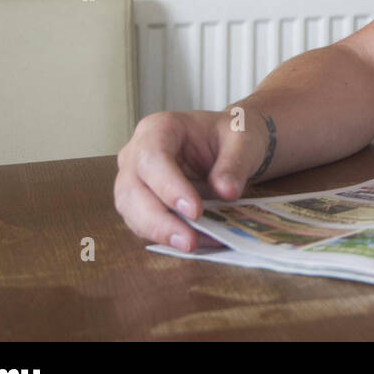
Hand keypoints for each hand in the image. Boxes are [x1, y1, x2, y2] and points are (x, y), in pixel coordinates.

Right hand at [114, 108, 271, 251]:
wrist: (229, 145)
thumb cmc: (230, 136)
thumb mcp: (242, 140)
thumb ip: (235, 164)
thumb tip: (227, 192)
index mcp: (159, 128)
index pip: (152, 158)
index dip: (169, 186)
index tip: (195, 210)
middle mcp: (137, 153)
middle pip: (131, 189)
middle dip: (158, 220)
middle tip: (188, 240)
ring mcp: (134, 178)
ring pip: (131, 211)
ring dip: (159, 233)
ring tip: (193, 244)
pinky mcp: (140, 202)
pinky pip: (143, 223)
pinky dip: (166, 236)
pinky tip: (195, 242)